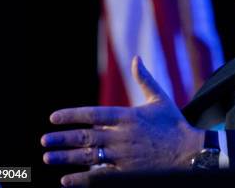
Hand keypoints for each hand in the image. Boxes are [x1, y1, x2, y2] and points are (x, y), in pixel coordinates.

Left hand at [41, 56, 203, 186]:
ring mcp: (123, 156)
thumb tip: (136, 58)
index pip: (92, 114)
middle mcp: (122, 136)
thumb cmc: (174, 124)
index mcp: (127, 116)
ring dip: (66, 158)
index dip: (71, 116)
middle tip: (44, 141)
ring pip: (88, 156)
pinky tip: (66, 180)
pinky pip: (99, 175)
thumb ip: (144, 79)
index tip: (53, 118)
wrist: (190, 151)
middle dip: (62, 138)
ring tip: (48, 158)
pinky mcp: (127, 173)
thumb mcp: (160, 98)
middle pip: (85, 137)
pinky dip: (81, 178)